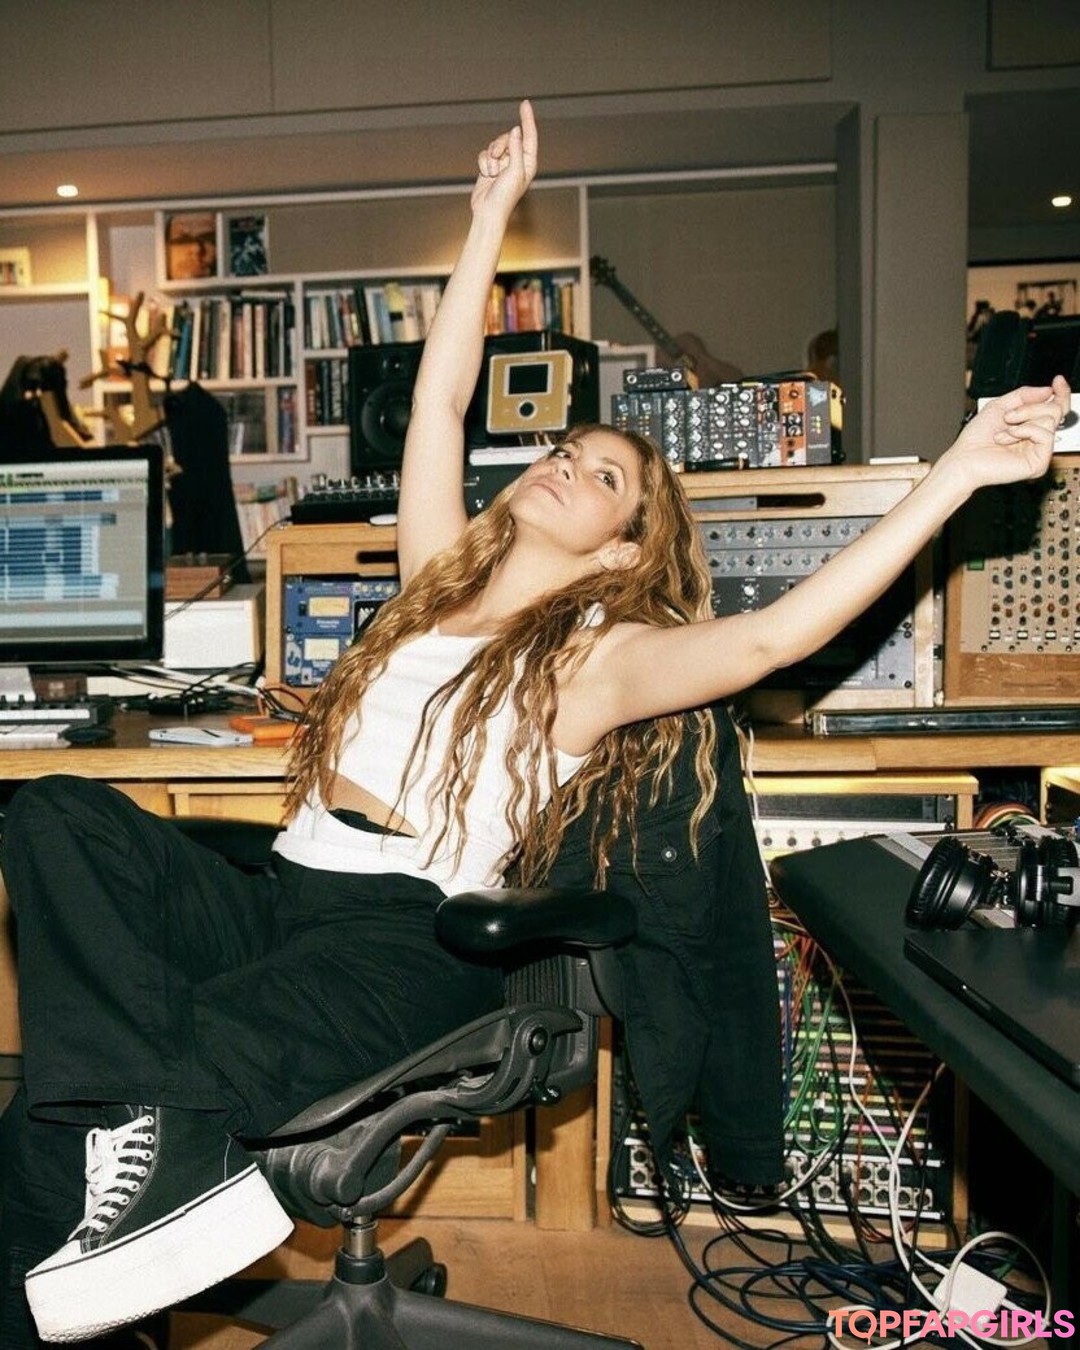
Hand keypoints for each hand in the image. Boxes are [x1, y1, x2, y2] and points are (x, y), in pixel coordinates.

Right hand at [470, 99, 537, 221]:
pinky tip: (486, 176)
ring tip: (492, 173)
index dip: (527, 119)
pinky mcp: (490, 167)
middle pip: (508, 138)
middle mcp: (517, 161)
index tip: (525, 103)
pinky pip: (484, 154)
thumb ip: (516, 149)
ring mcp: (503, 164)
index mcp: (528, 163)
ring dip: (491, 158)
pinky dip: (483, 164)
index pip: (529, 136)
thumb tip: (516, 130)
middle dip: (500, 146)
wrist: (488, 212)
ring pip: (494, 145)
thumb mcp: (515, 172)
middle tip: (498, 159)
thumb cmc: (505, 197)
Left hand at [943, 375, 1070, 491]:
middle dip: (1030, 407)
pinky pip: (1045, 435)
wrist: (964, 458)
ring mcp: (1039, 451)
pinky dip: (1025, 430)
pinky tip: (1008, 437)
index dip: (1060, 393)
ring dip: (1022, 420)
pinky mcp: (1039, 463)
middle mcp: (1037, 438)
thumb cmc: (976, 438)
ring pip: (1050, 419)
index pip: (1055, 407)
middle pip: (1055, 409)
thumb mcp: (999, 406)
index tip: (1057, 381)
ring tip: (1004, 432)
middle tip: (1009, 416)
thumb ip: (1024, 395)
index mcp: (1030, 425)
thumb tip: (1049, 390)